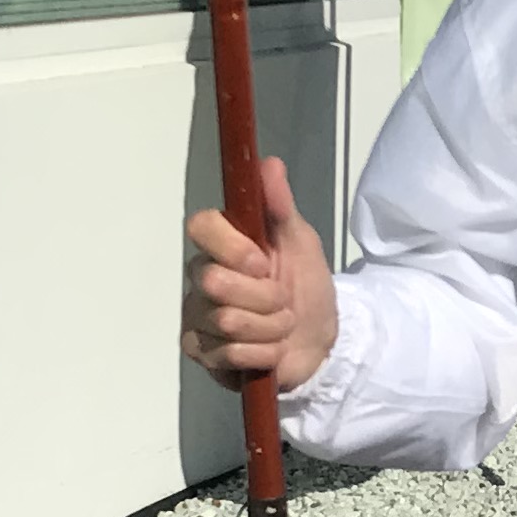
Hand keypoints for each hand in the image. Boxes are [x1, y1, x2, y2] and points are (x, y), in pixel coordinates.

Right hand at [181, 155, 337, 394]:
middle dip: (263, 298)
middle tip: (282, 302)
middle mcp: (201, 277)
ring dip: (269, 328)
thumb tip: (269, 163)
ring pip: (225, 321)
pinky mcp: (200, 351)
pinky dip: (261, 354)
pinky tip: (270, 351)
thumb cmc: (307, 289)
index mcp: (223, 244)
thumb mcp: (302, 244)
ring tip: (280, 327)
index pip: (200, 226)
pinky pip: (226, 353)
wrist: (320, 344)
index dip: (232, 248)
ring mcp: (196, 316)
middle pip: (213, 281)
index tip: (263, 263)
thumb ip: (281, 207)